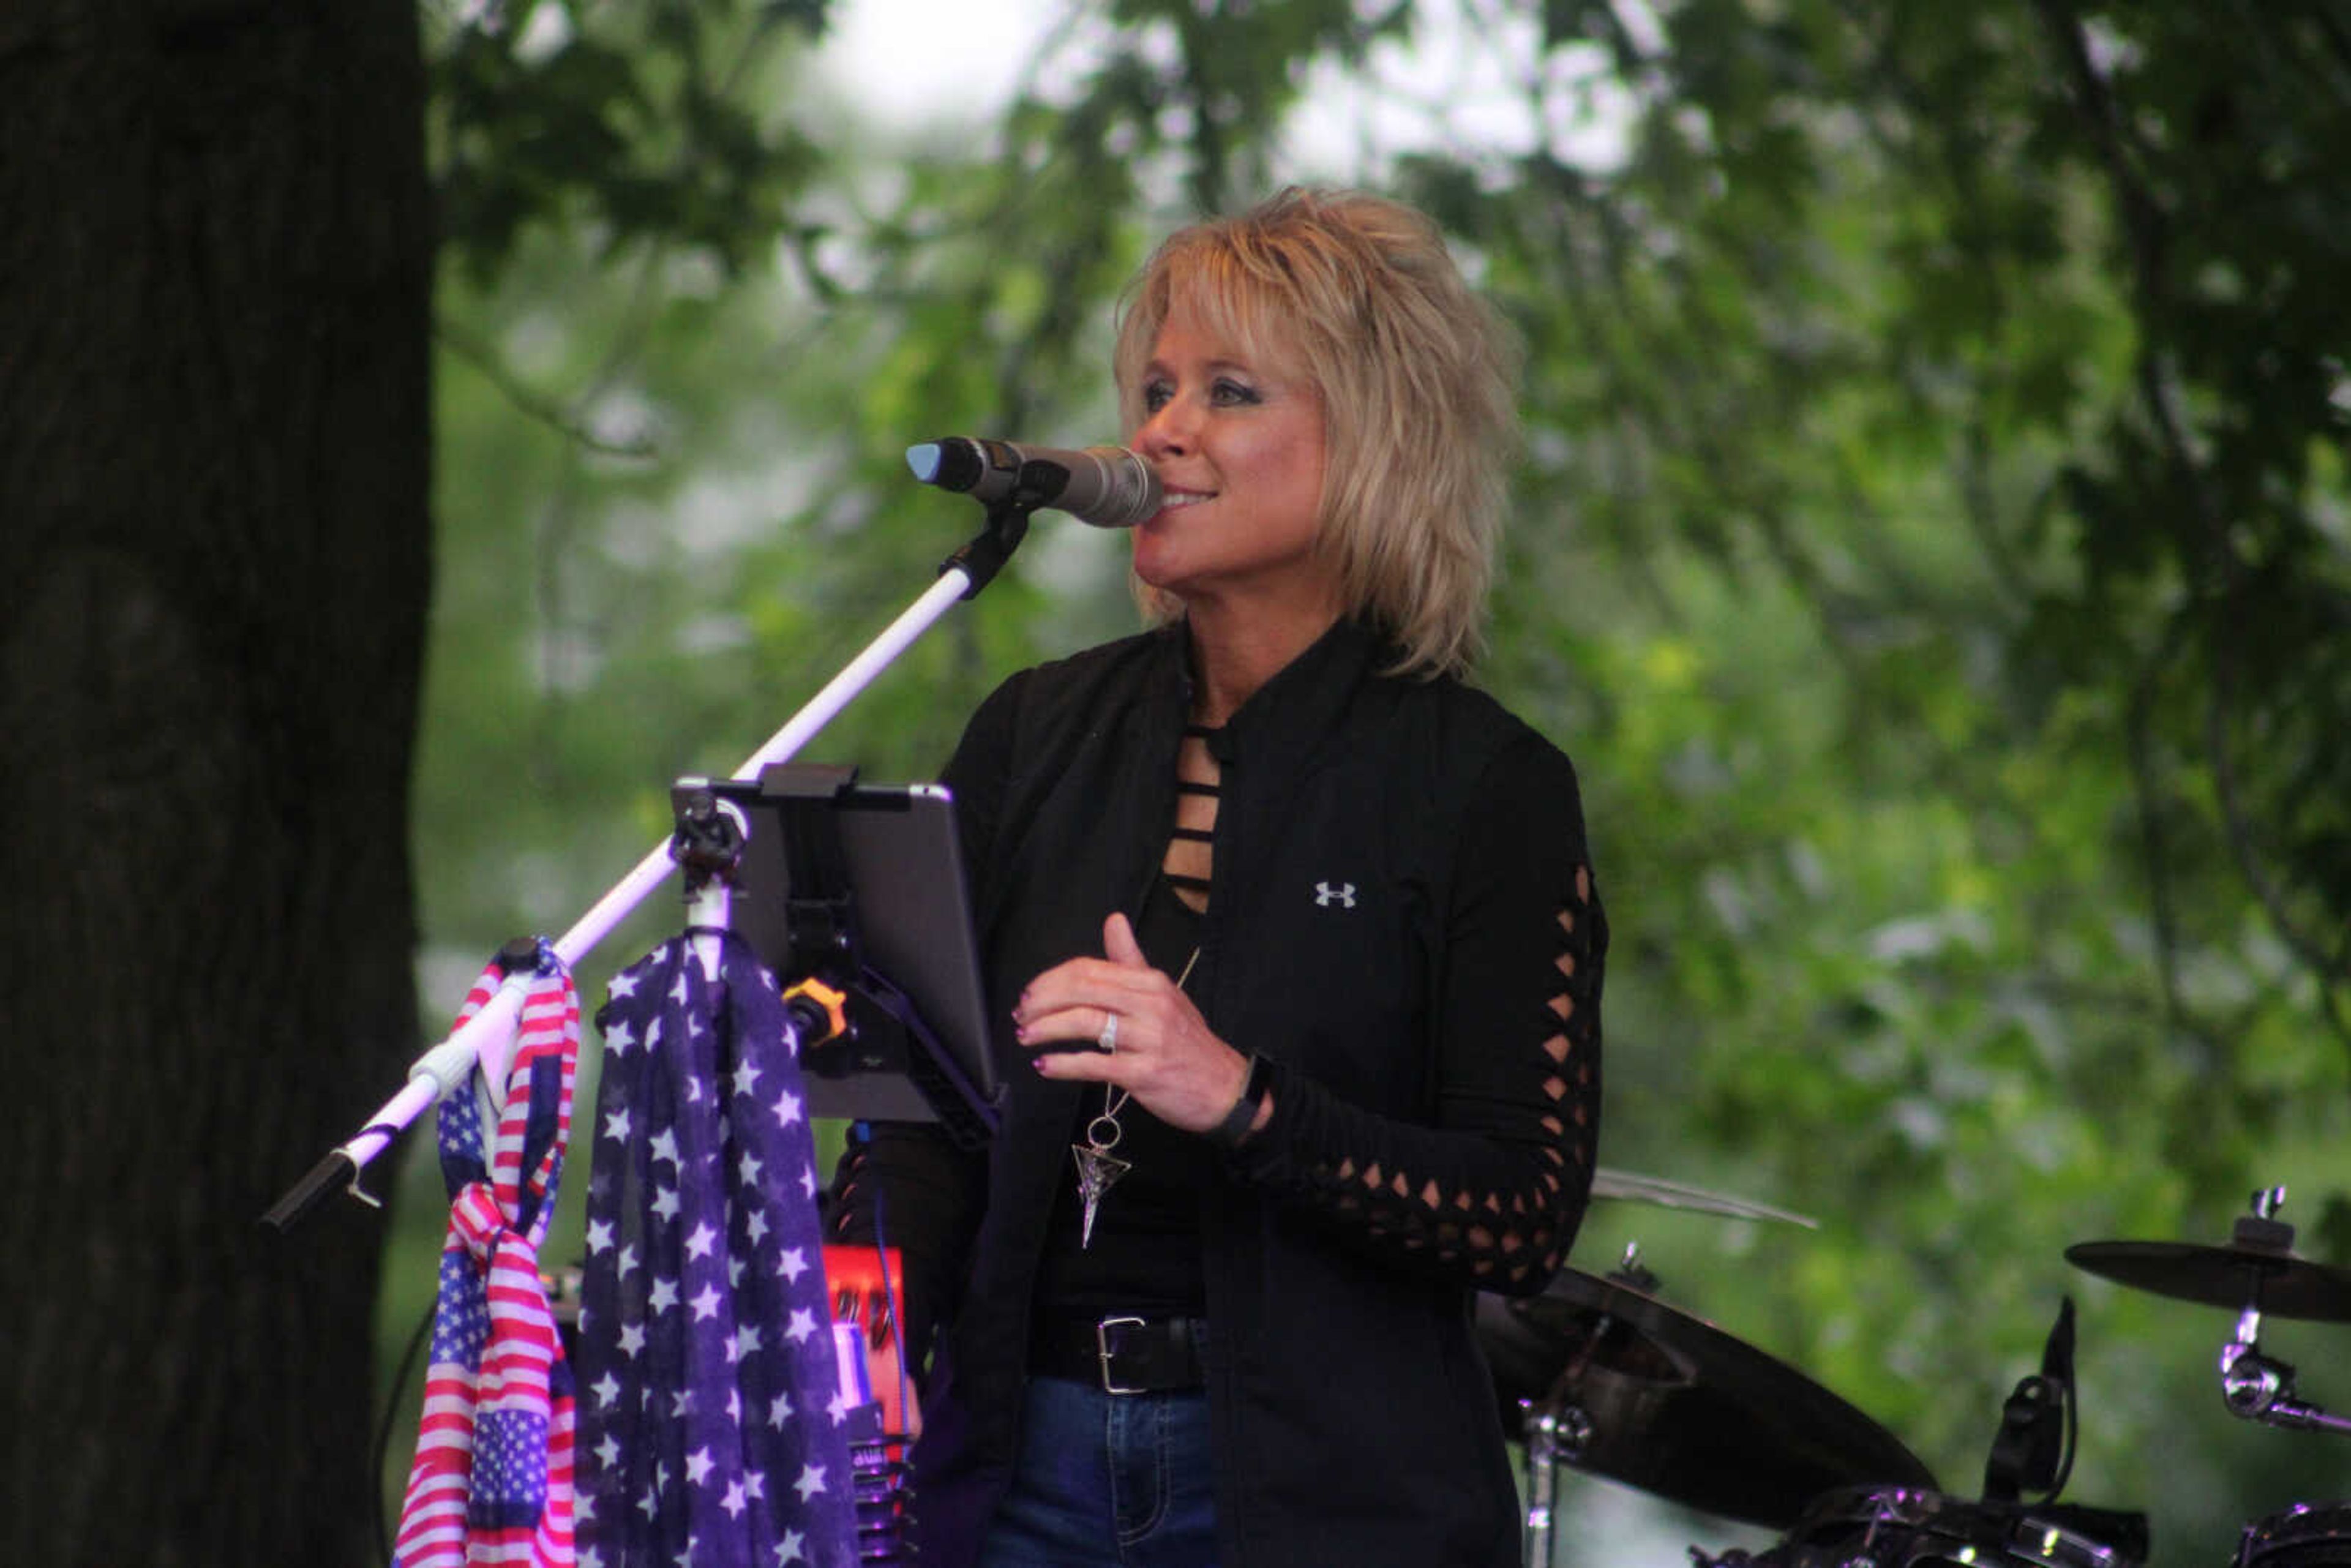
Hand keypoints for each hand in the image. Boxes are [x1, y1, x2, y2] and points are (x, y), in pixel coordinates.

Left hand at [1013, 913, 1250, 1134]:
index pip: (1089, 968)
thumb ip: (1131, 959)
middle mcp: (1150, 1005)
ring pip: (1085, 1023)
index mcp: (1150, 982)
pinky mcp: (1144, 1073)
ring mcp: (1148, 1039)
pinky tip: (1046, 1065)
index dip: (1051, 979)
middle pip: (1082, 990)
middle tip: (1021, 1013)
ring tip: (1026, 1036)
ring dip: (1046, 1029)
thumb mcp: (1163, 993)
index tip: (1031, 993)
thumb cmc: (1188, 1042)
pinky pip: (1095, 1064)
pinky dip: (1064, 1064)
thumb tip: (1114, 920)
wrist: (1224, 1087)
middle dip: (1042, 1001)